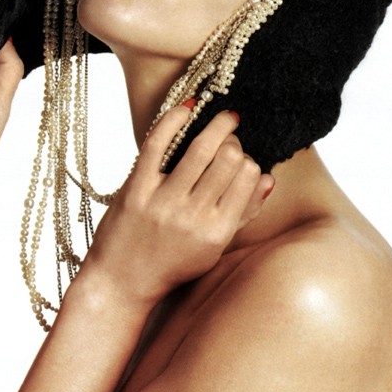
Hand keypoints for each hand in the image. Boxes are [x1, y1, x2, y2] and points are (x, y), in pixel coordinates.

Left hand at [84, 106, 273, 304]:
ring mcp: (163, 202)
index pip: (249, 176)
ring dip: (216, 125)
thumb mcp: (213, 249)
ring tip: (221, 119)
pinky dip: (174, 119)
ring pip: (201, 148)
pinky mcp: (135, 189)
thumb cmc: (172, 266)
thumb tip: (268, 179)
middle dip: (233, 142)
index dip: (248, 160)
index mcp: (218, 232)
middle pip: (229, 158)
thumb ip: (243, 214)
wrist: (122, 283)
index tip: (239, 160)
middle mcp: (193, 216)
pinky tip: (187, 109)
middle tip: (228, 141)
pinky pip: (158, 143)